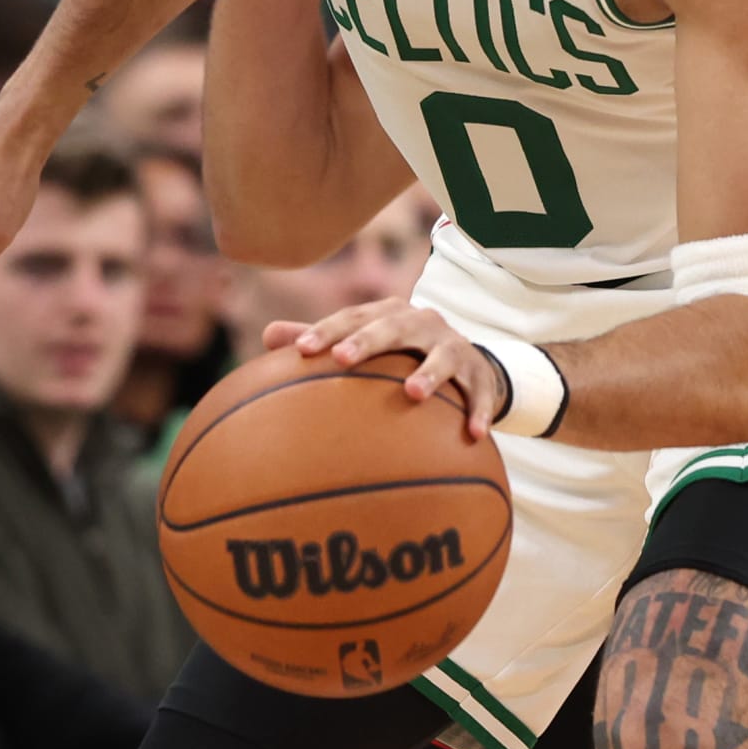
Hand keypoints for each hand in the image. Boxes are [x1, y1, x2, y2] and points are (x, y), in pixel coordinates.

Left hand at [262, 300, 503, 438]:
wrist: (466, 361)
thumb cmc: (401, 354)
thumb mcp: (366, 343)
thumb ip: (324, 340)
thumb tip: (267, 336)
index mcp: (389, 314)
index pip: (353, 316)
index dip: (328, 330)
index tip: (302, 350)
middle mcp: (422, 323)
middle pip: (395, 327)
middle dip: (369, 340)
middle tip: (343, 359)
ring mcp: (454, 347)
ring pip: (442, 356)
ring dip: (430, 373)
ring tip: (413, 393)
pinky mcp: (479, 374)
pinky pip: (480, 393)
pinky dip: (478, 411)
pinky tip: (472, 435)